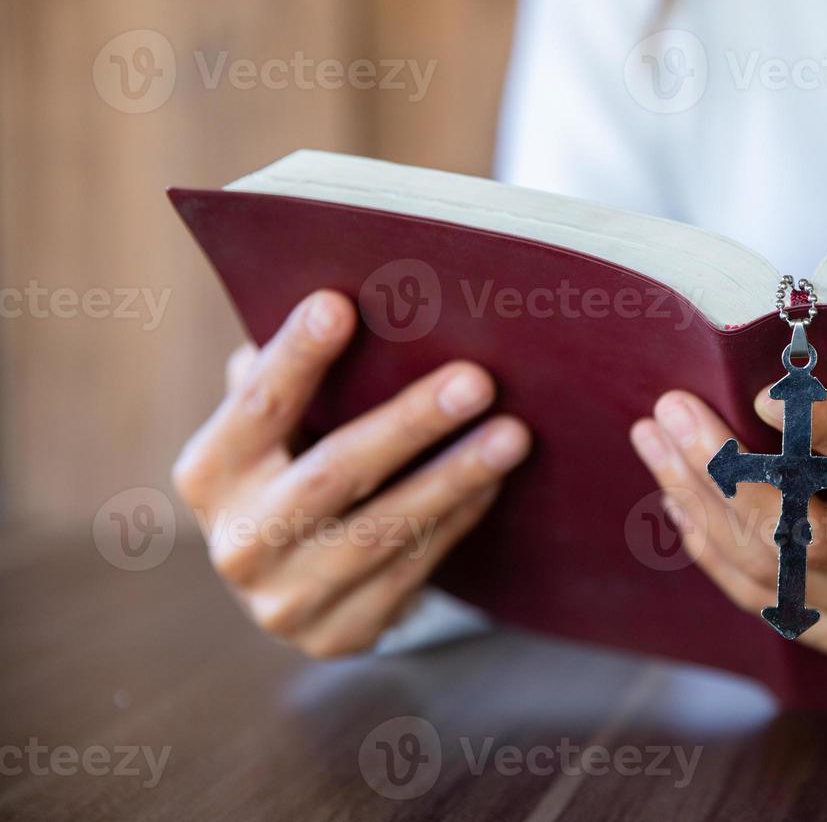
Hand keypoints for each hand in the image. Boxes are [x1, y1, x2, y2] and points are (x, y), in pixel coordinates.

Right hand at [172, 290, 530, 657]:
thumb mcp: (275, 428)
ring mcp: (285, 600)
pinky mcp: (338, 634)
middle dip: (408, 424)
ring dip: (454, 477)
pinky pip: (412, 569)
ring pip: (384, 531)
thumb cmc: (292, 468)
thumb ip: (287, 375)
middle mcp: (238, 543)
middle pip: (332, 475)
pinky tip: (495, 479)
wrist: (288, 585)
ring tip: (513, 433)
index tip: (339, 303)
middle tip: (477, 380)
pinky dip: (457, 518)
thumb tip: (339, 294)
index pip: (256, 407)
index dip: (295, 357)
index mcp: (210, 475)